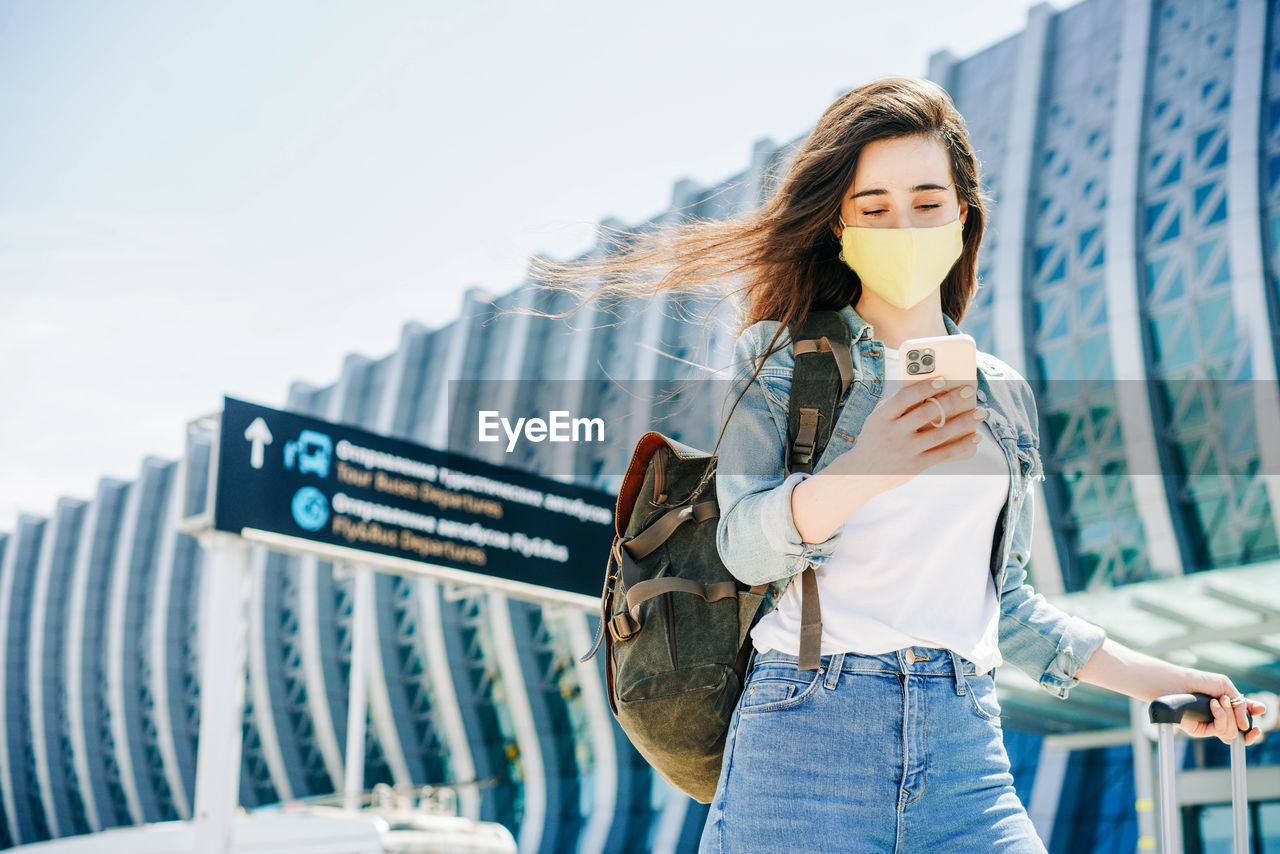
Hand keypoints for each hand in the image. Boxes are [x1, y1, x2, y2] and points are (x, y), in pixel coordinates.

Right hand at [832, 374, 984, 490]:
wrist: (861, 473)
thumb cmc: (875, 439)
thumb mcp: (877, 419)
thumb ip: (896, 405)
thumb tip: (929, 390)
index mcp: (881, 417)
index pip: (904, 398)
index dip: (924, 387)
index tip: (943, 380)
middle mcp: (893, 433)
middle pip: (927, 413)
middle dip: (952, 400)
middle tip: (970, 391)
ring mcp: (905, 450)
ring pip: (940, 433)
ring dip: (964, 422)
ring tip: (980, 412)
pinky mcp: (915, 465)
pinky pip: (944, 454)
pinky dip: (962, 445)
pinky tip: (975, 437)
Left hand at [1175, 671, 1266, 744]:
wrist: (1177, 683)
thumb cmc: (1198, 682)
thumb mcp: (1225, 687)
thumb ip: (1240, 704)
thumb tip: (1247, 725)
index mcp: (1228, 709)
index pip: (1245, 722)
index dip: (1253, 725)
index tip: (1260, 716)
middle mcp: (1220, 720)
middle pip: (1242, 731)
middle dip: (1243, 719)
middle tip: (1234, 707)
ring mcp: (1211, 726)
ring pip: (1233, 731)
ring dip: (1229, 714)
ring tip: (1217, 700)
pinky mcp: (1201, 731)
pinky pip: (1220, 731)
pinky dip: (1221, 716)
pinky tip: (1213, 705)